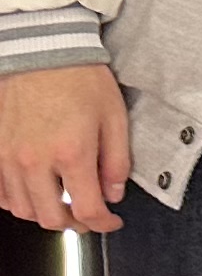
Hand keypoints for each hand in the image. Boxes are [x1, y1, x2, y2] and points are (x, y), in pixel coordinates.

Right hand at [0, 64, 128, 233]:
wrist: (41, 51)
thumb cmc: (79, 78)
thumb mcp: (114, 116)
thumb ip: (117, 160)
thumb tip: (114, 193)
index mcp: (72, 153)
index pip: (87, 209)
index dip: (103, 223)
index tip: (111, 221)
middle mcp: (36, 161)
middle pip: (50, 218)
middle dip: (74, 225)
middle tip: (88, 217)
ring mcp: (9, 158)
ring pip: (23, 209)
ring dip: (45, 214)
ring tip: (63, 205)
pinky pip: (1, 193)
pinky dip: (18, 200)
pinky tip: (35, 192)